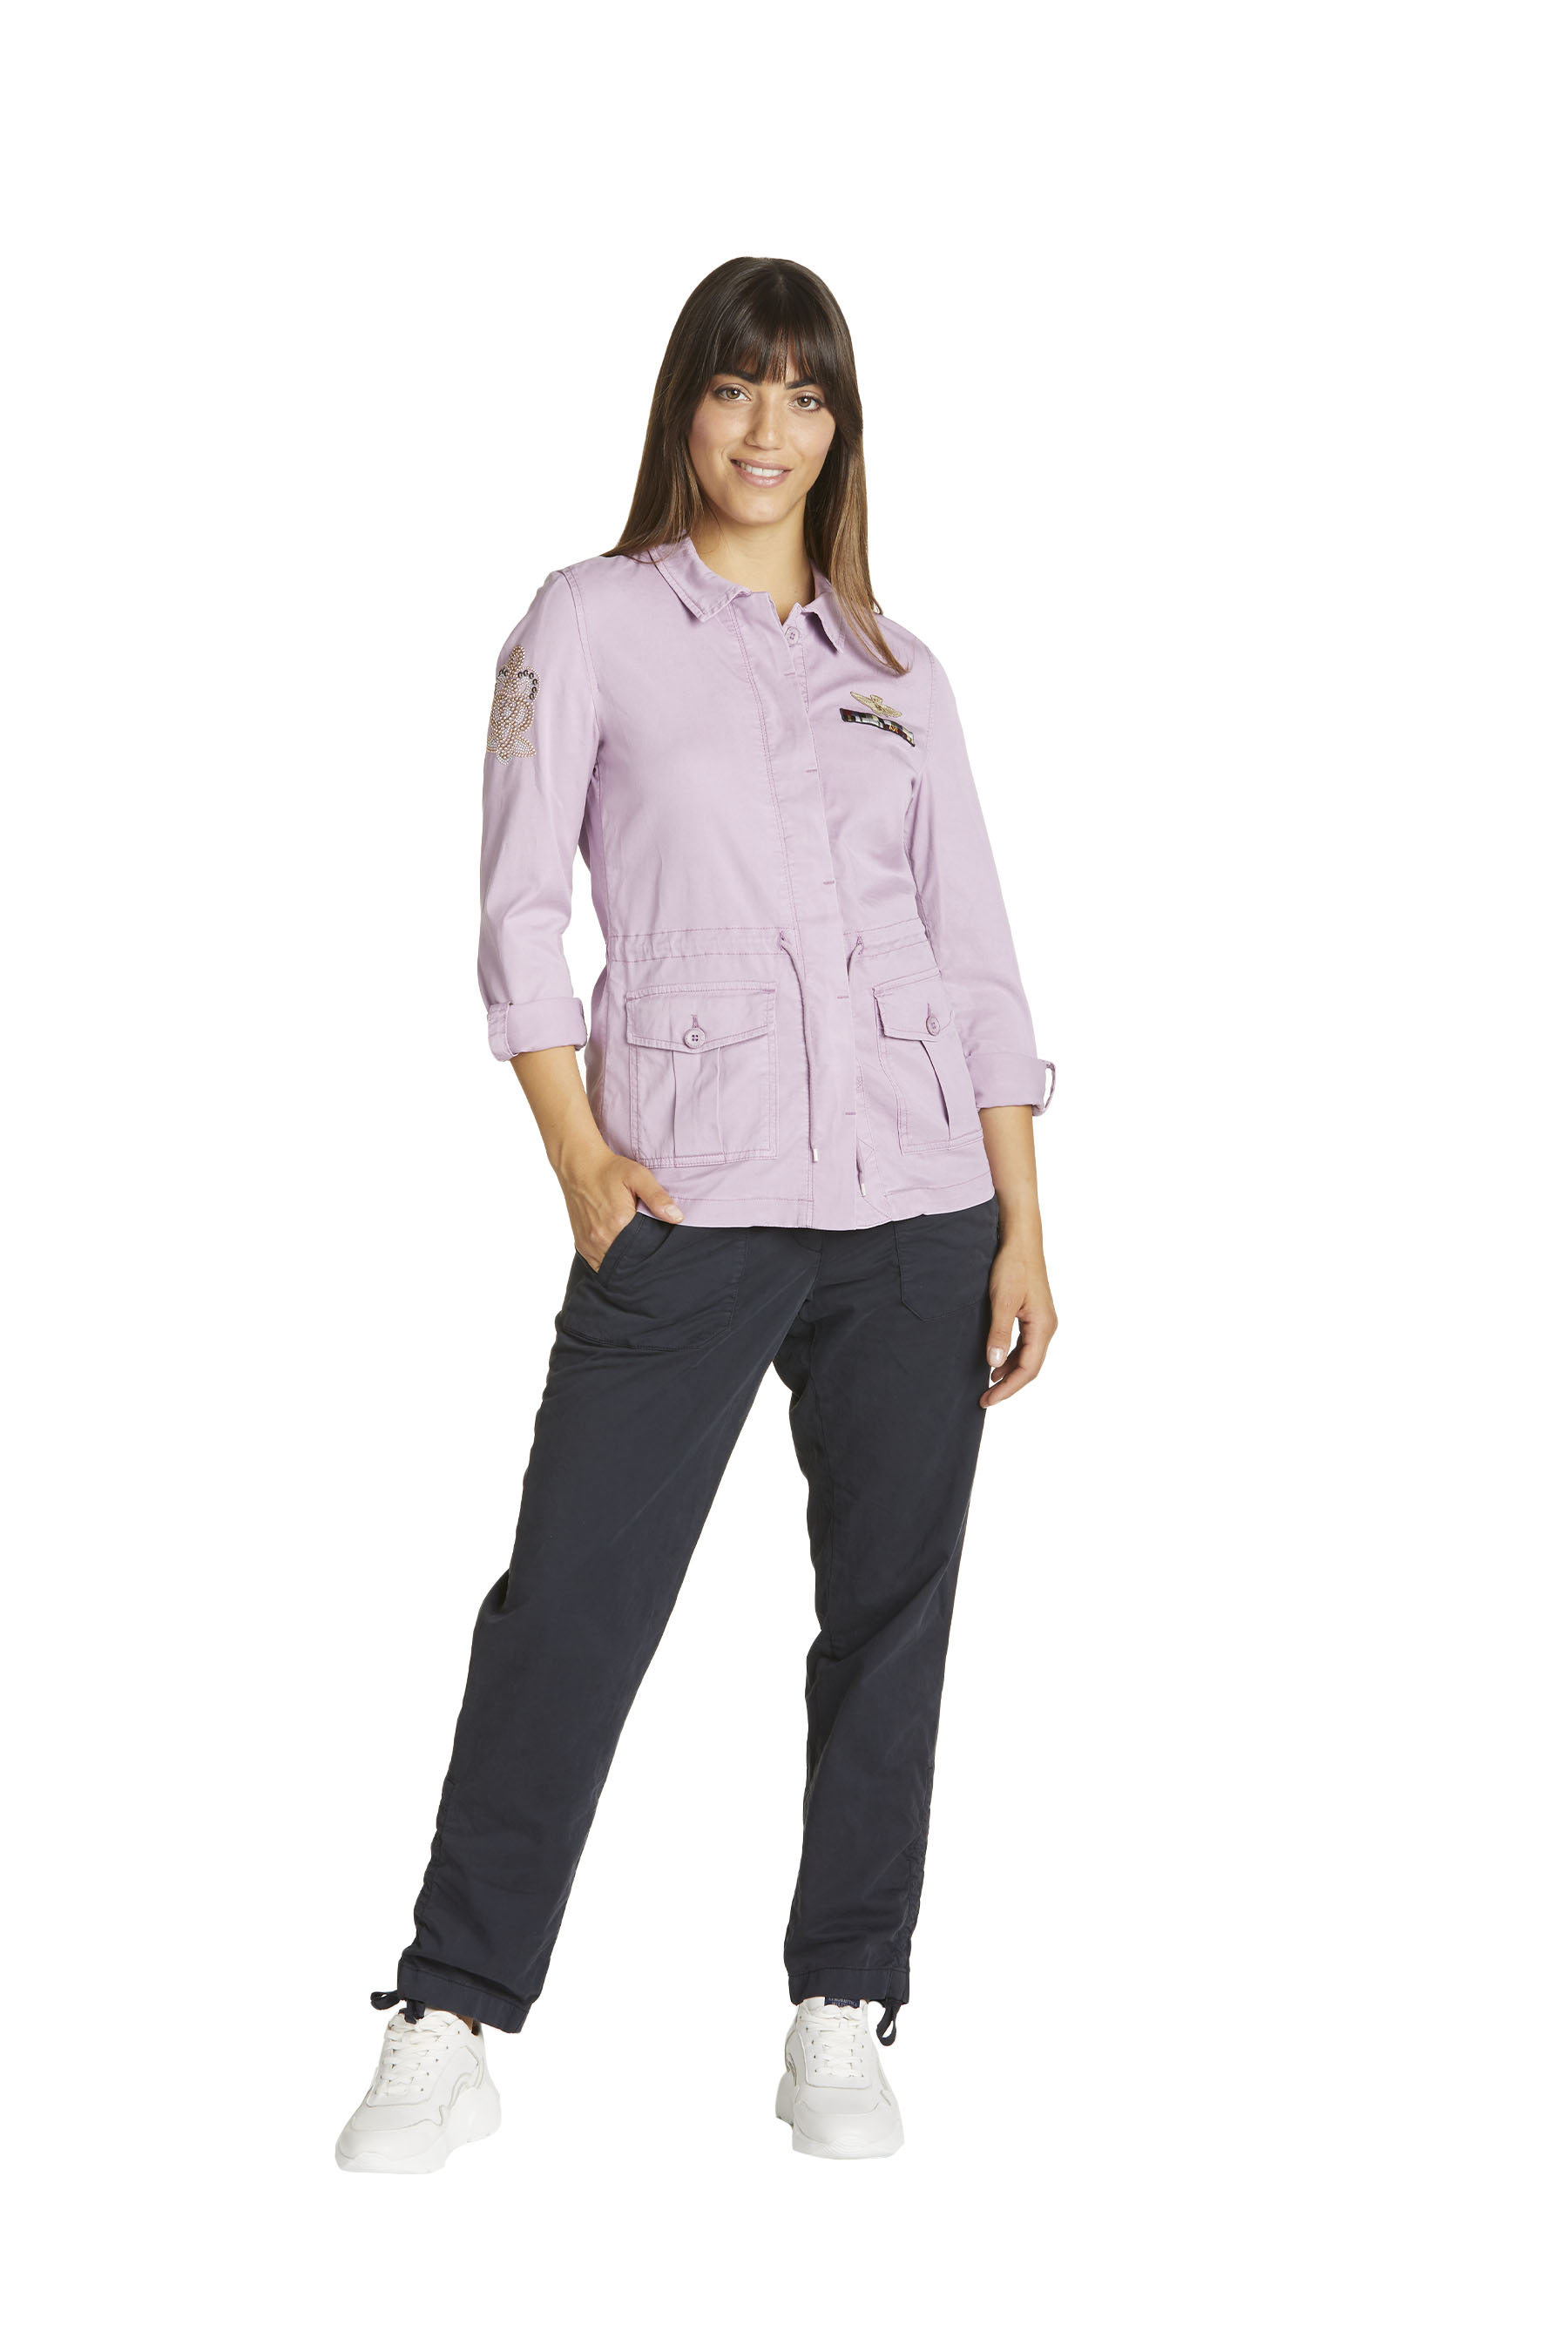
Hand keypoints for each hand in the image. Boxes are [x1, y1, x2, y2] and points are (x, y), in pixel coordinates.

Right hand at [560, 1146, 682, 1269]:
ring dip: (622, 1262)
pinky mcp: (581, 1243)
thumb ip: (658, 1198)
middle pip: (626, 1261)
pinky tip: (617, 1251)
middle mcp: (601, 1237)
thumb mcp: (639, 1176)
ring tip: (632, 1251)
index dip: (652, 1252)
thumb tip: (677, 1217)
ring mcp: (589, 1243)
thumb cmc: (610, 1170)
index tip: (657, 1248)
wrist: (580, 1166)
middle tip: (647, 1252)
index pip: (642, 1251)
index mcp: (618, 1223)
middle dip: (638, 1260)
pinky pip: (596, 1263)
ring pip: (610, 1266)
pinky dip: (607, 1261)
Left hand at [980, 1228, 1056, 1406]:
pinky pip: (1025, 1345)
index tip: (988, 1399)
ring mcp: (1042, 1321)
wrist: (1020, 1240)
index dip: (1008, 1388)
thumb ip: (999, 1333)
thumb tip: (993, 1364)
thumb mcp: (1002, 1300)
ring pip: (1028, 1357)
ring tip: (988, 1385)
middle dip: (1008, 1385)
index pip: (1028, 1369)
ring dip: (1009, 1373)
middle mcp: (1047, 1326)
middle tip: (985, 1399)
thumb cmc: (1012, 1266)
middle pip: (1030, 1367)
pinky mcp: (1034, 1315)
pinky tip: (996, 1363)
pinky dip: (1011, 1358)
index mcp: (1043, 1326)